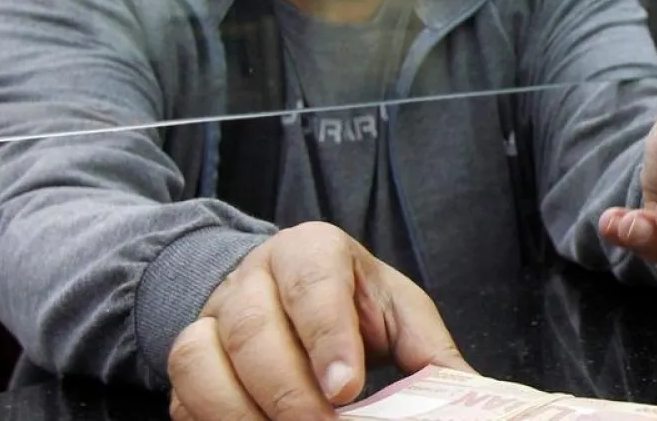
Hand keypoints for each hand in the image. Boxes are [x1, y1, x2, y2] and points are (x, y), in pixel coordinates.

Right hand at [166, 222, 470, 420]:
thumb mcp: (399, 314)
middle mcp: (254, 277)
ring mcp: (212, 316)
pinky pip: (182, 394)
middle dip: (288, 392)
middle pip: (252, 330)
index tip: (346, 388)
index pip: (313, 283)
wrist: (284, 288)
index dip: (326, 337)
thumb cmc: (352, 302)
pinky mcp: (190, 358)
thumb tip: (474, 399)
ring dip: (240, 412)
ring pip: (199, 360)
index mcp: (312, 252)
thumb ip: (431, 353)